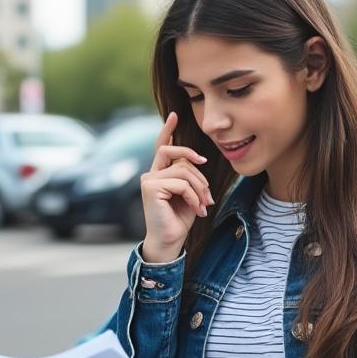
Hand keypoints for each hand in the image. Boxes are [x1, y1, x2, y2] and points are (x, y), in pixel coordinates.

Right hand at [139, 112, 212, 262]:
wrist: (169, 241)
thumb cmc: (179, 220)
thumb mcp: (189, 194)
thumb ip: (189, 176)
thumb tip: (197, 162)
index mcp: (160, 173)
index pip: (163, 146)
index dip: (168, 130)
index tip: (175, 115)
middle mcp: (151, 173)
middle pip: (175, 153)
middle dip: (196, 166)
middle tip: (207, 189)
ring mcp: (149, 179)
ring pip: (183, 170)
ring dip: (199, 188)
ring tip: (203, 205)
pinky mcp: (151, 187)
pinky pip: (181, 183)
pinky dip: (193, 196)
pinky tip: (196, 209)